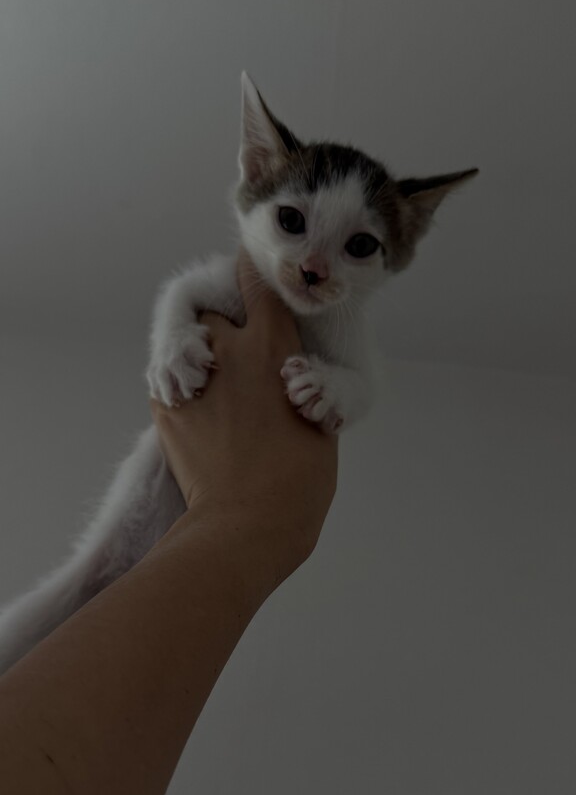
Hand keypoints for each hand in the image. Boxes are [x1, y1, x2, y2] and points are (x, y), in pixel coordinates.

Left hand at [150, 249, 337, 574]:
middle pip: (211, 310)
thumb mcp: (318, 420)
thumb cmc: (299, 479)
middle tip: (232, 350)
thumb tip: (292, 381)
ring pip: (186, 345)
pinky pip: (168, 381)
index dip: (252, 272)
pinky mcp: (167, 408)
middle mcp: (229, 350)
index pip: (256, 281)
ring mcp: (194, 378)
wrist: (248, 522)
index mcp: (274, 346)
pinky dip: (181, 387)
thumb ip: (300, 384)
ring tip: (209, 383)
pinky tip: (195, 410)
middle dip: (220, 323)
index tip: (252, 274)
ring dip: (197, 354)